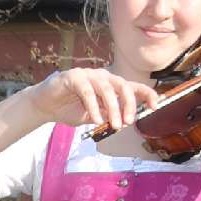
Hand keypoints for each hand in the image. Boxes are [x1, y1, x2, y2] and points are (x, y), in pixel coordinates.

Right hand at [25, 65, 155, 138]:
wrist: (44, 106)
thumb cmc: (70, 109)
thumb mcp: (94, 116)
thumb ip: (109, 116)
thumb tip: (125, 121)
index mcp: (110, 85)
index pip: (132, 87)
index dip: (146, 94)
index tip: (155, 105)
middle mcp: (102, 77)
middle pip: (123, 85)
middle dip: (129, 104)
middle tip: (129, 122)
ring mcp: (88, 75)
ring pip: (107, 88)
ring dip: (114, 108)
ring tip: (115, 125)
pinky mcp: (73, 77)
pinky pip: (88, 91)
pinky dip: (94, 106)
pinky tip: (96, 119)